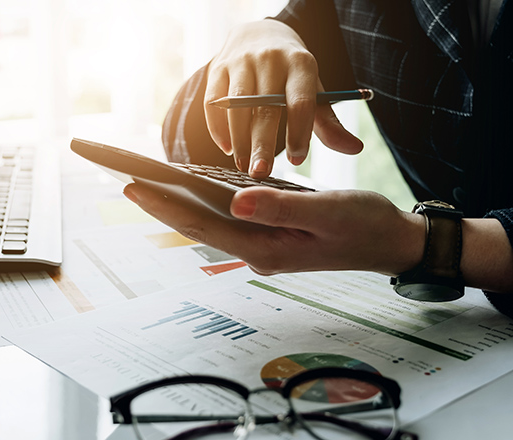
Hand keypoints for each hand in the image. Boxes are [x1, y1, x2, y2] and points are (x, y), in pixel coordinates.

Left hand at [123, 183, 424, 276]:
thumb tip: (237, 201)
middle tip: (123, 180)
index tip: (133, 186)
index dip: (165, 206)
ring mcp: (261, 247)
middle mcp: (257, 252)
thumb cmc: (364, 224)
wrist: (389, 241)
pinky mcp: (268, 237)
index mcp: (267, 249)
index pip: (203, 225)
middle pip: (197, 226)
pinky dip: (203, 205)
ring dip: (177, 205)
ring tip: (146, 182)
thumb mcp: (328, 211)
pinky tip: (188, 190)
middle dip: (159, 204)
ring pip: (209, 224)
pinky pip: (226, 220)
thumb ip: (281, 207)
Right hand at [204, 19, 362, 177]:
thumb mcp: (312, 90)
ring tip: (243, 165)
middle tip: (260, 173)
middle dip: (262, 144)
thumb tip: (355, 148)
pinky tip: (226, 148)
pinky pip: (213, 103)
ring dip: (238, 140)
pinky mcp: (217, 69)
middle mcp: (270, 59)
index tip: (296, 160)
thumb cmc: (289, 73)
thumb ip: (328, 122)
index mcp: (301, 64)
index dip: (298, 133)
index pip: (300, 102)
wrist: (258, 34)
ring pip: (236, 106)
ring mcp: (241, 63)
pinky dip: (218, 129)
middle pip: (265, 108)